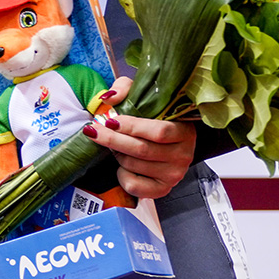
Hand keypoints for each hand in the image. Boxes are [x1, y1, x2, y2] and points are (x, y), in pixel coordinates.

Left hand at [84, 77, 194, 199]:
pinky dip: (122, 175)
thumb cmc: (154, 119)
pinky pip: (134, 185)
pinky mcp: (162, 189)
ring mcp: (174, 174)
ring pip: (134, 165)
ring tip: (114, 146)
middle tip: (94, 131)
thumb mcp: (144, 97)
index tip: (109, 120)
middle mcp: (183, 155)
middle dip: (112, 139)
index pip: (159, 132)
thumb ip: (126, 89)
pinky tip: (122, 166)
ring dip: (117, 154)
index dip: (132, 126)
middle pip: (141, 150)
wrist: (168, 144)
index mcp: (184, 131)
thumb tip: (109, 98)